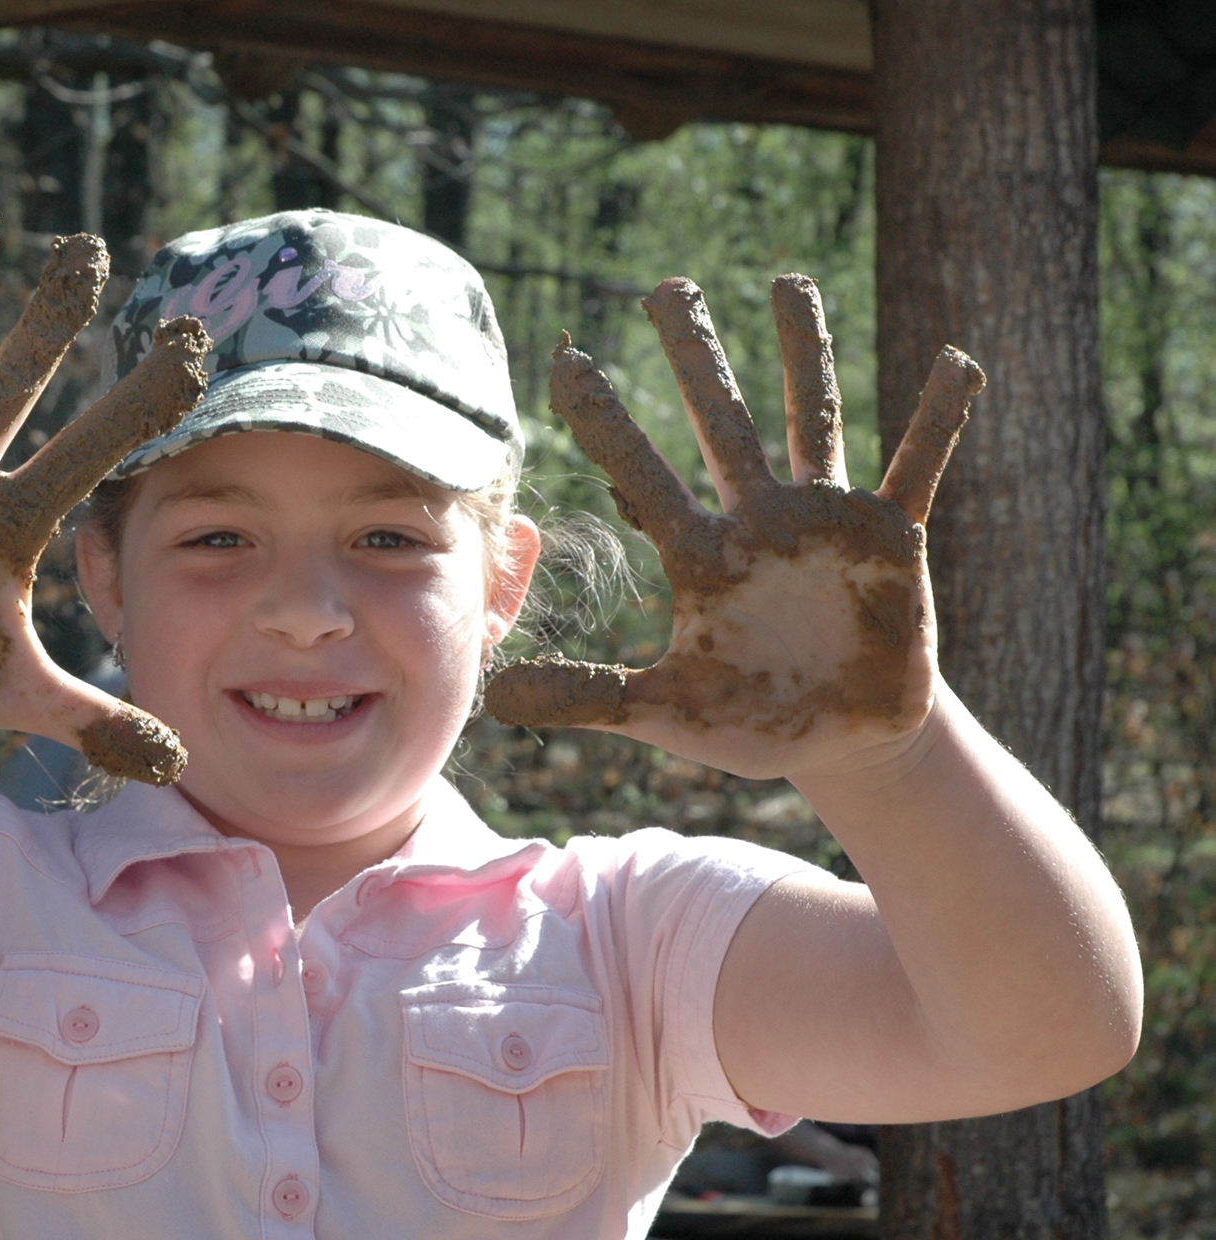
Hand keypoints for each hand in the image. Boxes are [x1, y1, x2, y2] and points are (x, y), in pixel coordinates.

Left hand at [486, 275, 982, 778]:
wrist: (842, 741)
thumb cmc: (750, 721)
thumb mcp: (666, 712)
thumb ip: (591, 697)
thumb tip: (499, 702)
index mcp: (701, 554)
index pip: (639, 473)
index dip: (603, 418)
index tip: (562, 359)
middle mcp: (757, 520)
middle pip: (721, 421)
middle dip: (697, 356)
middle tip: (665, 288)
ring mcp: (825, 521)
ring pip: (810, 418)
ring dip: (803, 352)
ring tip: (786, 282)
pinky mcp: (892, 539)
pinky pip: (918, 466)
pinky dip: (938, 418)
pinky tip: (956, 361)